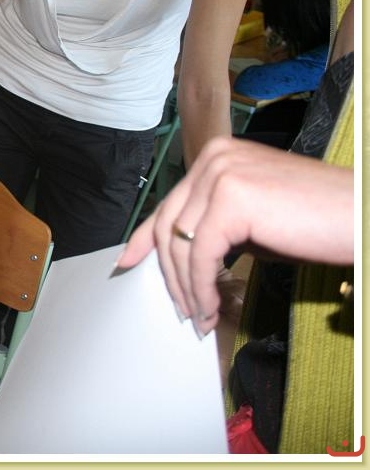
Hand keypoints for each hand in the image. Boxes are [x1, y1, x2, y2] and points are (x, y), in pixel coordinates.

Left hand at [117, 136, 353, 336]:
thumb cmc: (316, 221)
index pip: (169, 201)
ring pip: (181, 242)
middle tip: (183, 308)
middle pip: (169, 223)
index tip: (126, 263)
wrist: (360, 217)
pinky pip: (201, 253)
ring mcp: (220, 173)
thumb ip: (215, 227)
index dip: (144, 238)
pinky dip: (202, 287)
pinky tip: (210, 307)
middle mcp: (213, 157)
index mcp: (216, 156)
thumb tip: (182, 260)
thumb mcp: (252, 220)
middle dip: (170, 273)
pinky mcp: (231, 197)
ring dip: (187, 287)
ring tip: (200, 315)